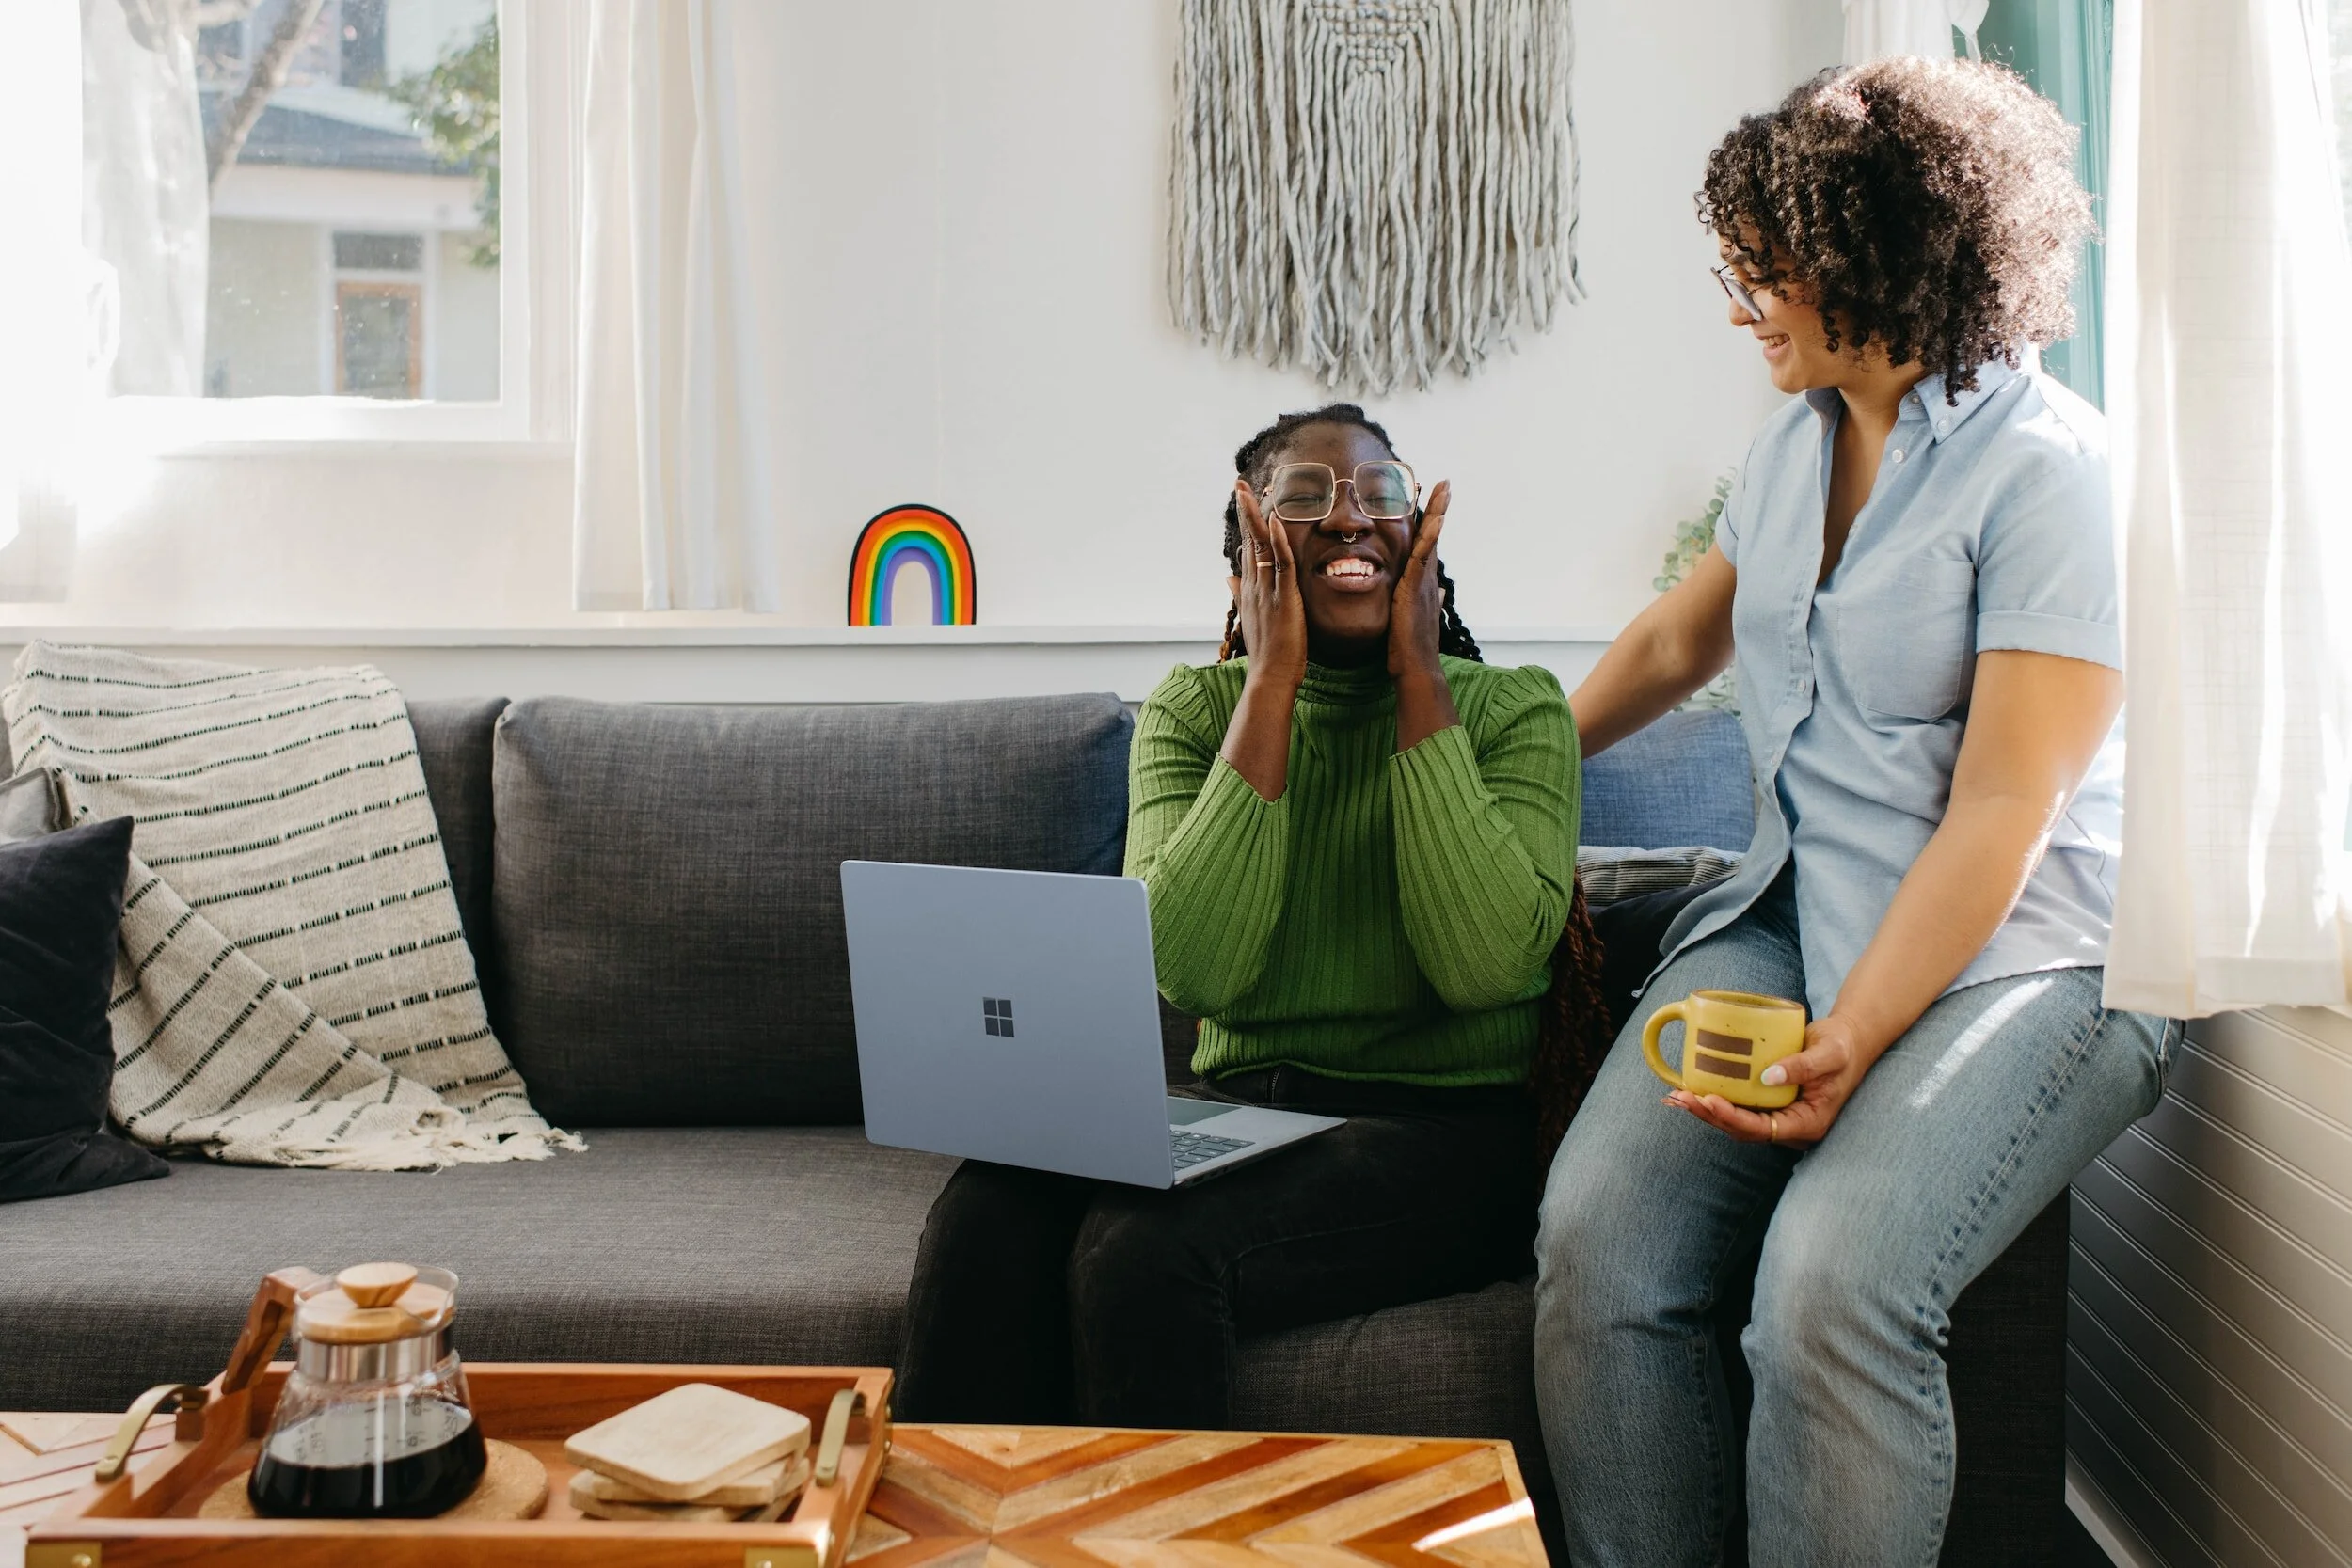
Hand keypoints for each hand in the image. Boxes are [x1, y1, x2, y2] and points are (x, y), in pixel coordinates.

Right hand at [1230, 480, 1307, 692]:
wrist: (1270, 676)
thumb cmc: (1267, 651)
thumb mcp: (1252, 618)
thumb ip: (1241, 594)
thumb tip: (1227, 577)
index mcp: (1249, 589)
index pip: (1248, 548)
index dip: (1247, 523)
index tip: (1245, 498)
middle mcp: (1254, 585)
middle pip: (1250, 540)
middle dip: (1245, 510)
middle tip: (1240, 482)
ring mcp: (1267, 590)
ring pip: (1262, 546)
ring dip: (1258, 516)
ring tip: (1253, 490)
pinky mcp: (1283, 598)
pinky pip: (1281, 564)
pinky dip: (1279, 541)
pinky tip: (1277, 520)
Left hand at [1387, 480, 1449, 682]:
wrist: (1416, 668)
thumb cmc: (1411, 647)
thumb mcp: (1416, 618)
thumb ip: (1426, 602)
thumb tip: (1441, 593)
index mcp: (1423, 584)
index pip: (1426, 545)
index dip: (1429, 522)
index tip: (1433, 499)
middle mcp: (1428, 579)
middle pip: (1433, 535)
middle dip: (1439, 508)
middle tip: (1444, 483)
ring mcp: (1424, 583)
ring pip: (1431, 541)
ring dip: (1438, 513)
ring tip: (1443, 489)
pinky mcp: (1415, 590)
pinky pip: (1422, 558)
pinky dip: (1429, 537)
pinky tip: (1434, 520)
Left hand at [1665, 1013, 1872, 1147]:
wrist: (1848, 1042)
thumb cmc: (1843, 1046)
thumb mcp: (1830, 1052)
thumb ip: (1804, 1065)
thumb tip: (1769, 1077)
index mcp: (1808, 1123)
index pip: (1764, 1130)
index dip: (1734, 1119)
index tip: (1710, 1101)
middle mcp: (1790, 1126)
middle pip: (1744, 1130)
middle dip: (1711, 1115)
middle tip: (1681, 1098)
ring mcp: (1779, 1117)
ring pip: (1737, 1122)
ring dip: (1706, 1111)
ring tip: (1676, 1098)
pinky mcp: (1769, 1103)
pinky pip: (1739, 1107)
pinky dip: (1715, 1100)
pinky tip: (1691, 1090)